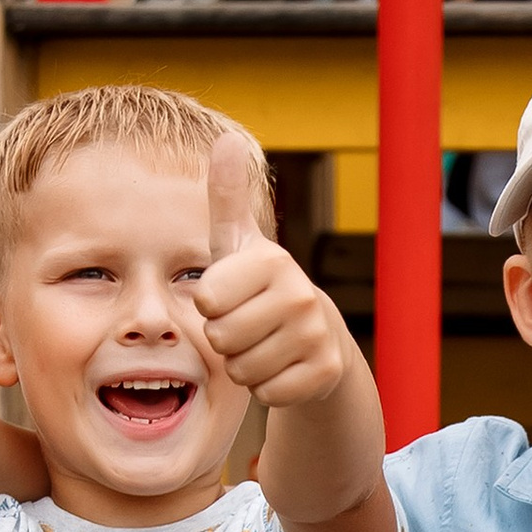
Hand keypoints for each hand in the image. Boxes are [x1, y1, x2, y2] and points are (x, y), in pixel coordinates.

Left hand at [194, 132, 353, 417]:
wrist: (316, 334)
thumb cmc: (259, 286)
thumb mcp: (238, 243)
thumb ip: (228, 196)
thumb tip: (228, 138)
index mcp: (271, 261)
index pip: (206, 302)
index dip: (209, 307)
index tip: (229, 297)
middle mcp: (300, 294)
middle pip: (221, 339)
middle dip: (225, 340)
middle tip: (246, 326)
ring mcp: (316, 335)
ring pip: (243, 370)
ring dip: (244, 365)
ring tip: (262, 345)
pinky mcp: (325, 372)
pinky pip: (268, 394)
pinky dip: (267, 388)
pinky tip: (281, 367)